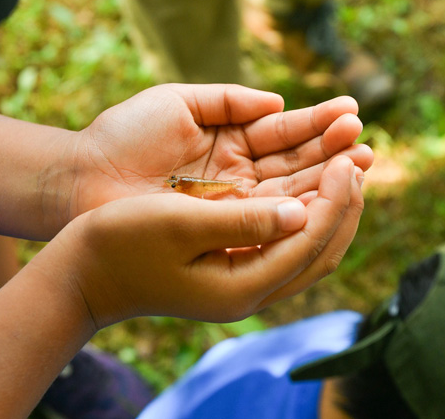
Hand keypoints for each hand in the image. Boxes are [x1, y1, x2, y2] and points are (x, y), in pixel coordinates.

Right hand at [49, 154, 363, 328]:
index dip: (336, 197)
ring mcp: (242, 282)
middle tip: (361, 156)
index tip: (348, 156)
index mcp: (242, 285)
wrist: (83, 273)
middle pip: (320, 249)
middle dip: (345, 202)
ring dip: (331, 206)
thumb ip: (243, 220)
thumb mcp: (180, 225)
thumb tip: (302, 211)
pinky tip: (308, 186)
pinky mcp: (232, 269)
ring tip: (347, 165)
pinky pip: (286, 243)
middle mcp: (251, 290)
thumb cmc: (121, 242)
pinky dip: (306, 213)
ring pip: (307, 247)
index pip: (309, 240)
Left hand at [67, 84, 372, 218]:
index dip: (318, 125)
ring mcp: (232, 206)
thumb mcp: (177, 103)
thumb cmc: (123, 136)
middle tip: (367, 145)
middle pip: (296, 166)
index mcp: (230, 141)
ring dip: (327, 183)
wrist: (83, 179)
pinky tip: (329, 199)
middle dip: (333, 155)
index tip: (352, 115)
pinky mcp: (221, 232)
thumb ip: (229, 101)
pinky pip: (267, 223)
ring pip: (289, 195)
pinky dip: (299, 212)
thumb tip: (280, 103)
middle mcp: (238, 176)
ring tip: (362, 165)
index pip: (284, 134)